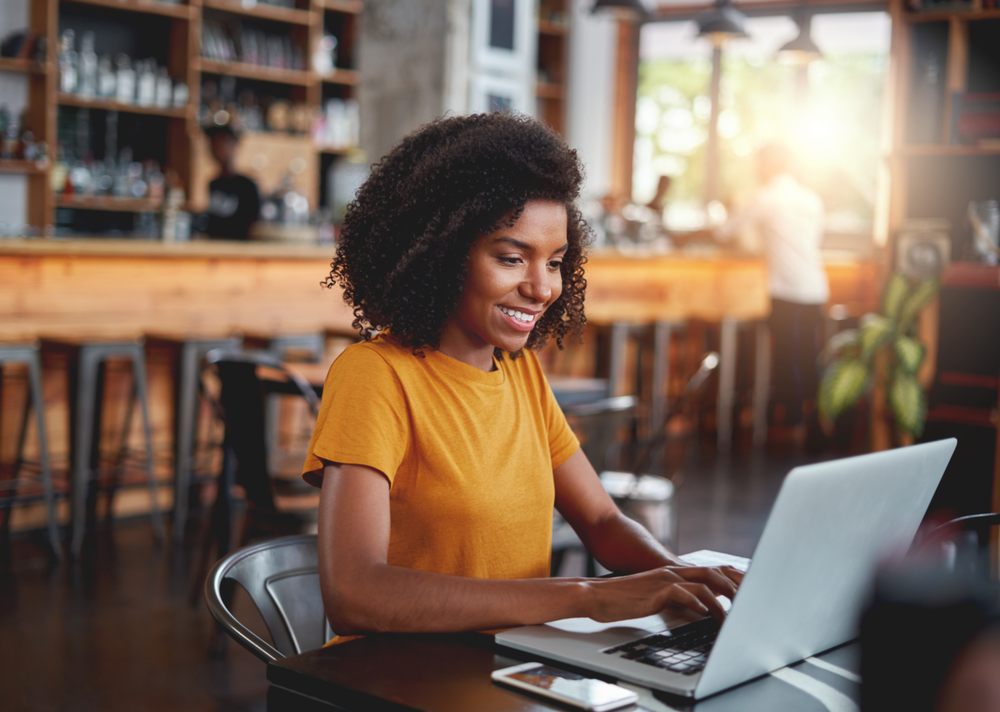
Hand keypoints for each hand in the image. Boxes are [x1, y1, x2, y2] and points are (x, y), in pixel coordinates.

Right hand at [585, 565, 743, 623]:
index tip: (751, 587)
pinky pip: (683, 594)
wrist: (595, 595)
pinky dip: (698, 604)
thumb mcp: (655, 597)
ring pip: (703, 584)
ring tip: (734, 616)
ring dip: (722, 600)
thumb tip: (699, 610)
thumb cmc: (622, 599)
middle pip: (714, 573)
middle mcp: (672, 572)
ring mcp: (664, 580)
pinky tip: (705, 615)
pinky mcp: (656, 592)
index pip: (712, 571)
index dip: (734, 577)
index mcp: (674, 572)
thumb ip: (677, 598)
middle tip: (753, 600)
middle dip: (736, 587)